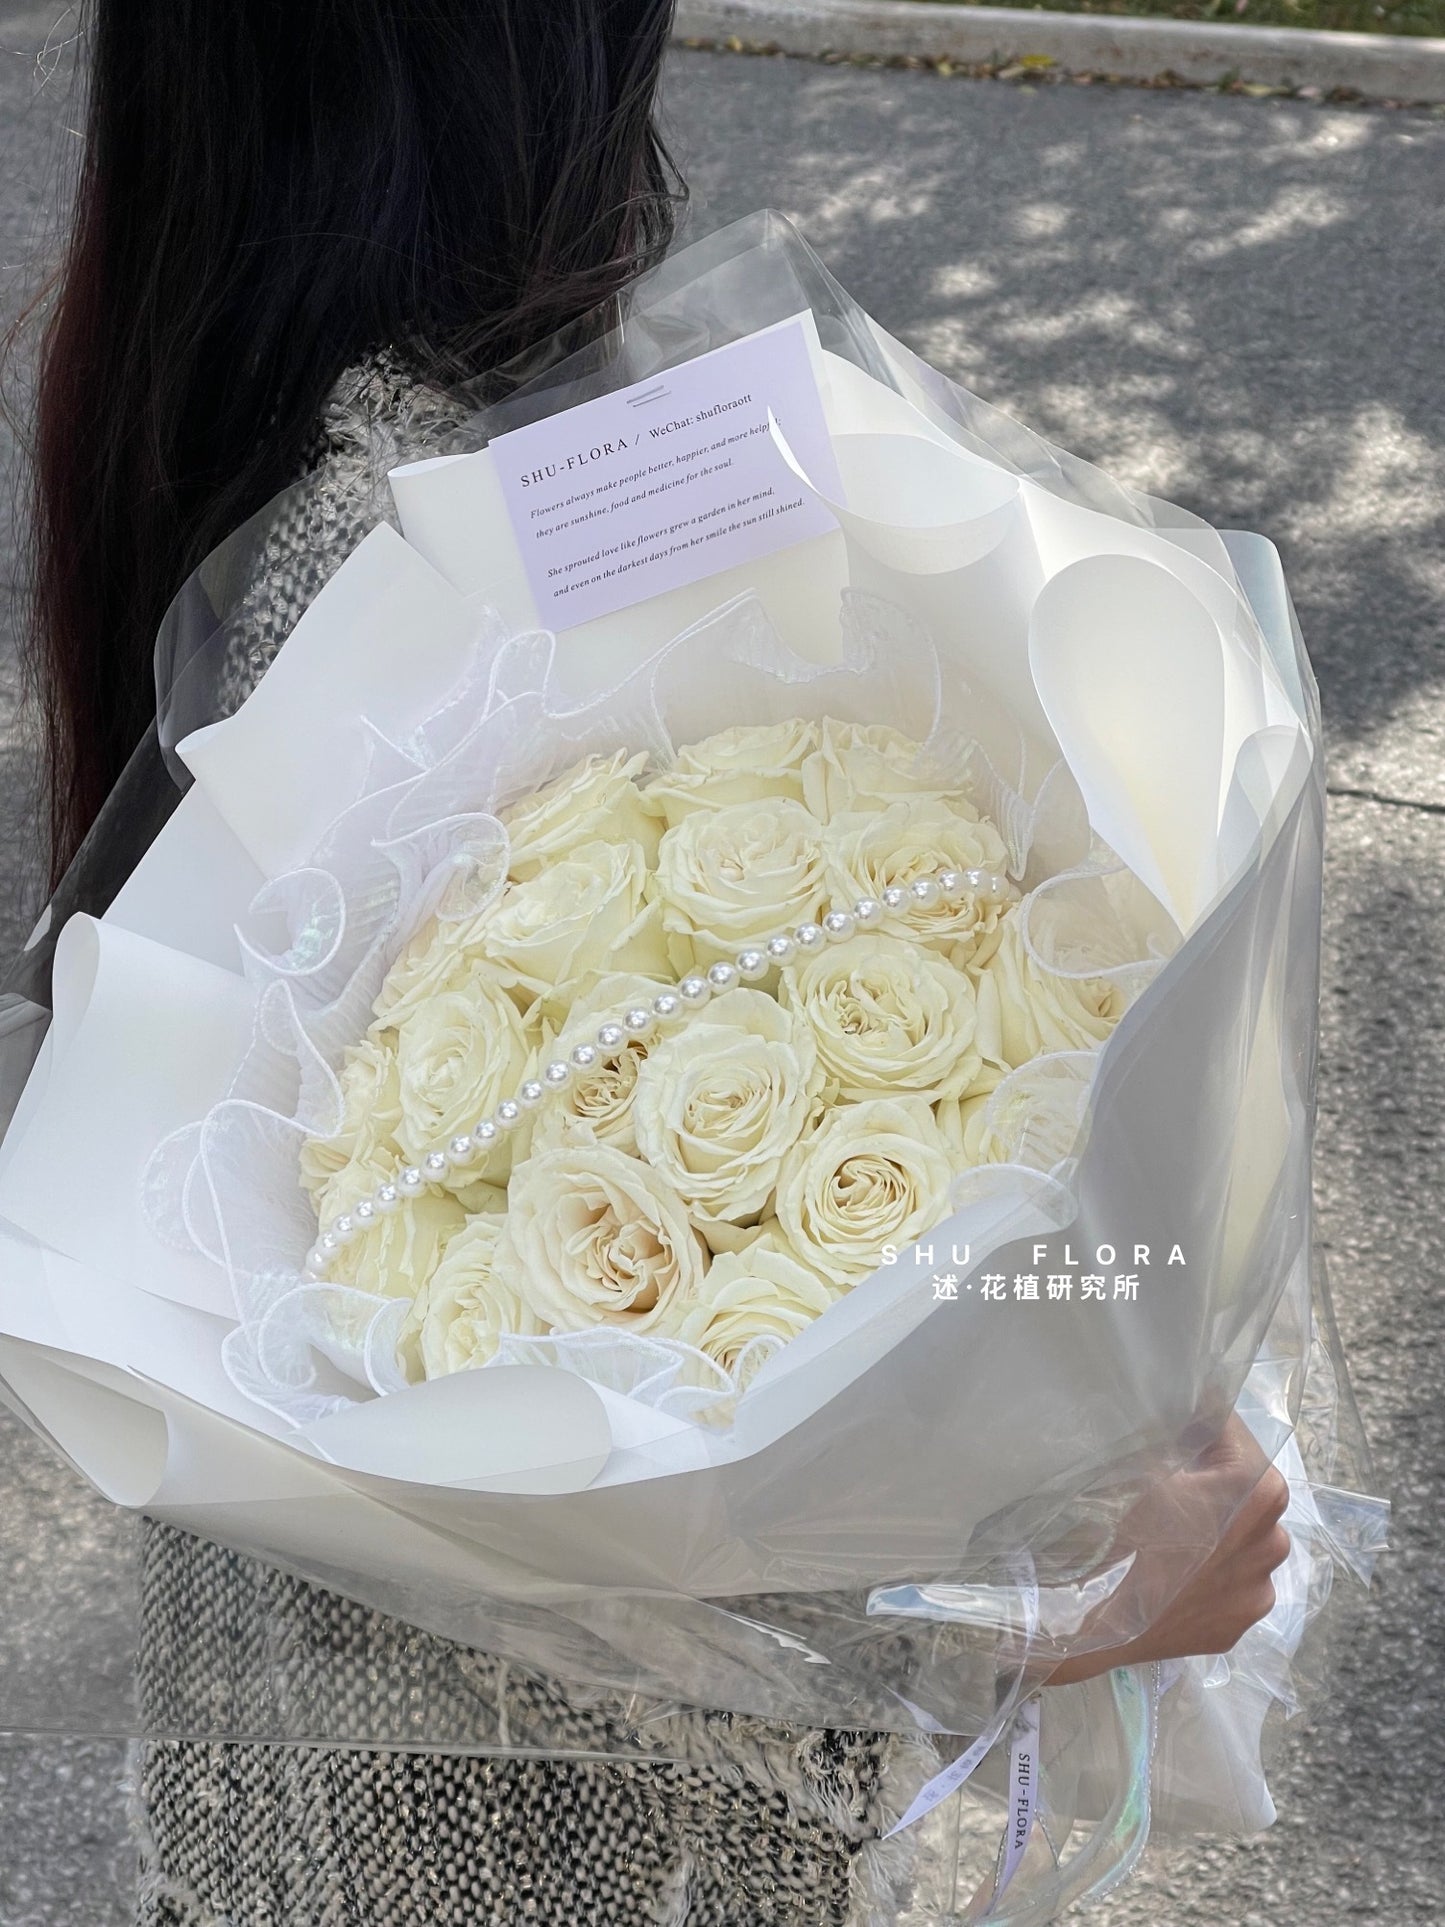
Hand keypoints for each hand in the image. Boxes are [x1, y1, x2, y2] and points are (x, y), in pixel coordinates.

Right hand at [1044, 1414, 1289, 1687]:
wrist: (1103, 1628)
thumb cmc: (1126, 1536)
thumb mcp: (1139, 1466)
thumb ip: (1164, 1433)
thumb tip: (1167, 1403)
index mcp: (1260, 1490)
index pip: (1233, 1431)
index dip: (1198, 1419)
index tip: (1173, 1417)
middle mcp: (1275, 1538)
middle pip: (1243, 1487)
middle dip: (1210, 1475)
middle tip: (1167, 1472)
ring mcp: (1262, 1586)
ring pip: (1241, 1538)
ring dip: (1215, 1527)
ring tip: (1171, 1529)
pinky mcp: (1243, 1623)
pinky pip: (1230, 1582)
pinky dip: (1209, 1571)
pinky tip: (1173, 1571)